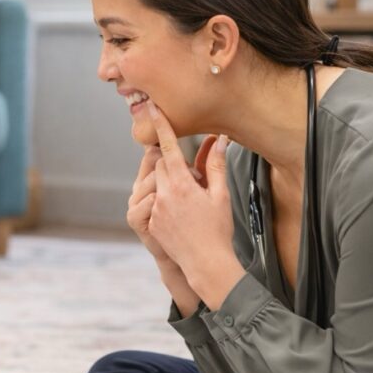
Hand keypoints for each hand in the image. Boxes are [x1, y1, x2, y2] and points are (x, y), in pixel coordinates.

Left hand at [127, 110, 213, 261]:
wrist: (206, 263)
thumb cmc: (218, 229)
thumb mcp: (220, 195)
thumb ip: (216, 165)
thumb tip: (220, 140)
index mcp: (182, 184)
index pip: (168, 148)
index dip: (161, 126)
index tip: (153, 108)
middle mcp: (164, 194)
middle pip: (161, 165)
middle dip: (173, 164)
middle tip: (194, 180)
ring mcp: (155, 209)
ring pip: (156, 183)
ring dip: (168, 183)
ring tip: (189, 201)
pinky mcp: (151, 223)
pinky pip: (153, 202)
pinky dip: (164, 202)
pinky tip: (181, 216)